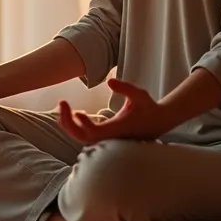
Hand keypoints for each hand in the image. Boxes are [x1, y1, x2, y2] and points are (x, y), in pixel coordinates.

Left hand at [57, 78, 177, 144]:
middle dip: (67, 123)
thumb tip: (109, 81)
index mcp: (117, 129)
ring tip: (63, 106)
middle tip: (62, 103)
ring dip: (69, 124)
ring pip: (81, 138)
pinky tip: (72, 113)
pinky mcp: (106, 138)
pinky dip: (75, 126)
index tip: (78, 111)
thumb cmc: (148, 107)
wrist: (158, 121)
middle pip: (82, 138)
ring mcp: (107, 139)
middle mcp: (110, 137)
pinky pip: (85, 136)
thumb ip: (126, 88)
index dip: (83, 125)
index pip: (94, 133)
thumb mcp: (139, 94)